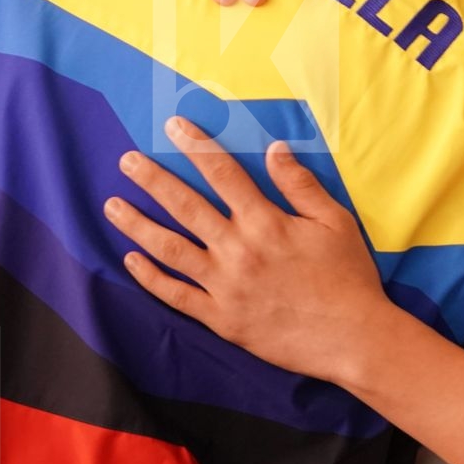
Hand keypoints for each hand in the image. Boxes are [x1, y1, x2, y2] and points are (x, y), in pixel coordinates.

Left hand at [105, 117, 393, 383]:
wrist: (351, 338)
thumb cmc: (348, 277)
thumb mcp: (335, 221)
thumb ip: (300, 184)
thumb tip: (275, 149)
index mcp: (265, 222)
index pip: (223, 174)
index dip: (196, 146)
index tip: (174, 126)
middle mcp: (237, 250)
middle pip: (185, 207)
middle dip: (153, 180)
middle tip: (126, 161)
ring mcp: (224, 286)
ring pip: (170, 249)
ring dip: (138, 225)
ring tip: (113, 206)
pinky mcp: (220, 318)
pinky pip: (176, 296)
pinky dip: (150, 278)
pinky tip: (131, 259)